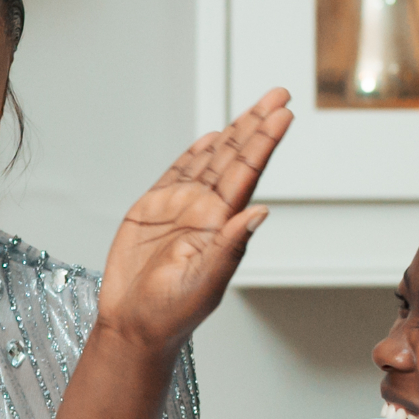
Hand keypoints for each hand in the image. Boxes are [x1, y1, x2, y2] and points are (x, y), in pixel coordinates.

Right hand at [93, 91, 291, 352]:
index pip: (248, 174)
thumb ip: (231, 246)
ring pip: (212, 160)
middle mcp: (206, 211)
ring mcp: (179, 208)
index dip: (265, 142)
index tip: (284, 114)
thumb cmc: (172, 314)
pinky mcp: (152, 210)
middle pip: (236, 158)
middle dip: (257, 124)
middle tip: (280, 93)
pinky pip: (178, 174)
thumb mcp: (205, 283)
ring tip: (257, 106)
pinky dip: (195, 153)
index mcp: (221, 225)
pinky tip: (213, 137)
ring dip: (234, 132)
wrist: (133, 326)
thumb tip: (262, 211)